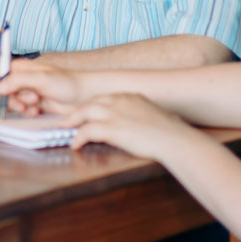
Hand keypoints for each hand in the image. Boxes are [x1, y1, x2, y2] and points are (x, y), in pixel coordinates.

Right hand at [0, 60, 85, 114]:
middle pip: (1, 91)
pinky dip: (28, 113)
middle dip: (12, 99)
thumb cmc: (68, 82)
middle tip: (26, 102)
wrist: (84, 96)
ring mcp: (27, 92)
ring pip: (11, 103)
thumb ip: (19, 81)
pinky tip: (39, 110)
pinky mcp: (33, 104)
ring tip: (37, 104)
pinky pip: (22, 112)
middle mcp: (21, 79)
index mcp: (21, 68)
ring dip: (22, 107)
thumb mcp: (42, 79)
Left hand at [62, 93, 196, 159]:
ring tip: (66, 129)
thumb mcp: (151, 114)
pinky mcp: (112, 129)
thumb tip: (135, 124)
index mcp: (129, 96)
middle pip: (90, 103)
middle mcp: (120, 101)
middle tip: (67, 120)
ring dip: (73, 122)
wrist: (174, 139)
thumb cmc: (169, 132)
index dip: (91, 106)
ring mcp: (115, 114)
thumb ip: (138, 114)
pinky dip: (78, 138)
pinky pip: (87, 131)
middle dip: (77, 112)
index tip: (84, 113)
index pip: (103, 97)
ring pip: (84, 112)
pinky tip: (75, 145)